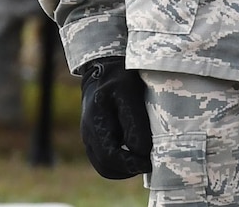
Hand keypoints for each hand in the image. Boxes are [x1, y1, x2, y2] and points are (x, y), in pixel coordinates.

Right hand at [78, 57, 149, 179]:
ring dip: (124, 169)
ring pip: (104, 167)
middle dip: (129, 169)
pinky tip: (134, 156)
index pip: (110, 156)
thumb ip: (134, 123)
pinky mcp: (94, 139)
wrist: (104, 69)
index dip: (131, 164)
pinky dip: (119, 164)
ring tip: (143, 161)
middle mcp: (88, 132)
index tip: (150, 162)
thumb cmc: (120, 78)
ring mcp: (89, 137)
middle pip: (106, 166)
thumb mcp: (130, 93)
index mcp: (95, 121)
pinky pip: (104, 161)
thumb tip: (141, 151)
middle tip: (149, 163)